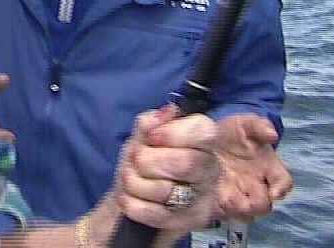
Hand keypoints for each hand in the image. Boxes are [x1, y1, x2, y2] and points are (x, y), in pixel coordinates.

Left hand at [114, 105, 219, 231]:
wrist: (124, 204)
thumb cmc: (137, 168)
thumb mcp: (138, 141)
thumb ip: (148, 124)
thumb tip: (168, 110)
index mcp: (201, 144)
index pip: (204, 131)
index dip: (174, 133)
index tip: (152, 139)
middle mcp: (209, 169)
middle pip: (185, 162)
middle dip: (148, 162)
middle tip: (136, 163)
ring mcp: (203, 198)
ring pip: (168, 190)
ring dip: (136, 183)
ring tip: (129, 181)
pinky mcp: (191, 222)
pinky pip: (159, 214)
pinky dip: (133, 205)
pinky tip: (127, 199)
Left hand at [214, 113, 291, 218]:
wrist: (207, 135)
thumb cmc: (233, 130)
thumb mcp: (245, 122)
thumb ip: (259, 125)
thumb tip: (272, 135)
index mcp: (267, 168)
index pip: (283, 182)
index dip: (281, 189)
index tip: (274, 192)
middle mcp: (254, 185)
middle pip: (263, 205)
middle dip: (255, 206)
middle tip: (242, 200)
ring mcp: (236, 194)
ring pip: (244, 214)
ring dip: (235, 210)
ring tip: (223, 199)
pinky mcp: (218, 199)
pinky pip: (221, 213)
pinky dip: (218, 210)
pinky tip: (208, 200)